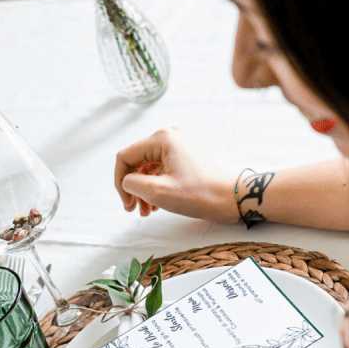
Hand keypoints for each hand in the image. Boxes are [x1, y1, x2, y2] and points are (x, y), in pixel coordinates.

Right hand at [113, 126, 237, 223]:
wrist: (228, 198)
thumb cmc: (197, 194)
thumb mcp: (157, 191)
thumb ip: (132, 183)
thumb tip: (126, 182)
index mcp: (162, 138)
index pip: (125, 157)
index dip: (119, 181)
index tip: (127, 204)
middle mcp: (168, 136)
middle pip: (135, 161)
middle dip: (132, 187)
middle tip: (134, 209)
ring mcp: (176, 144)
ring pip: (146, 167)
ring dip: (142, 189)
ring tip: (146, 211)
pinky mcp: (182, 155)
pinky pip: (158, 169)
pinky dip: (153, 186)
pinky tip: (155, 205)